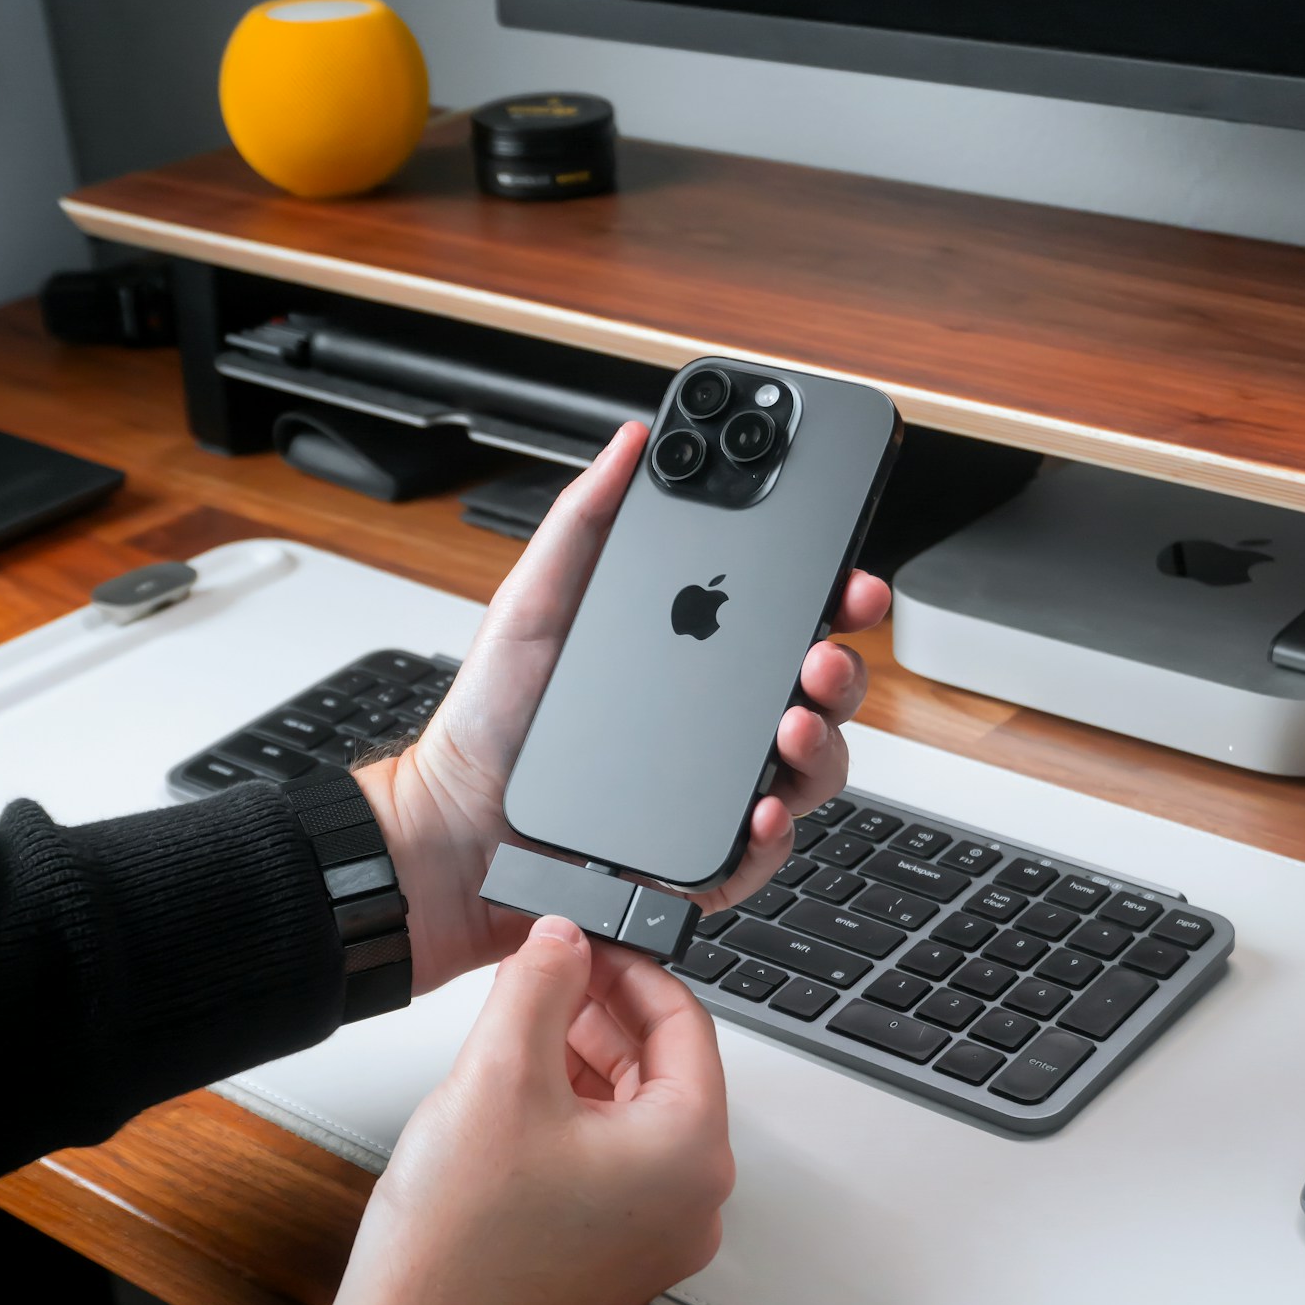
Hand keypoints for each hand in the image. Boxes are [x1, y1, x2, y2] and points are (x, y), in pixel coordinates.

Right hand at [312, 915, 733, 1304]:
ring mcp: (656, 1236)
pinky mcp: (615, 1255)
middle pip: (663, 1068)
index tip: (585, 940)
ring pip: (635, 1112)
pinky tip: (519, 1087)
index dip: (629, 967)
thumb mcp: (498, 1073)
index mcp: (692, 1153)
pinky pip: (614, 1159)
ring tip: (523, 1021)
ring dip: (585, 1058)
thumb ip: (540, 982)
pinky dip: (575, 1112)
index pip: (685, 1021)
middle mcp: (693, 1201)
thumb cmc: (459, 1245)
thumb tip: (564, 938)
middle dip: (602, 1011)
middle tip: (547, 971)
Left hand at [355, 420, 890, 993]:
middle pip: (820, 695)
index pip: (787, 623)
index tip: (848, 580)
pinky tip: (758, 808)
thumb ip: (586, 519)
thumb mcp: (534, 600)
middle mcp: (719, 726)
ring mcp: (718, 794)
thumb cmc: (493, 718)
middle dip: (842, 670)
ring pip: (812, 771)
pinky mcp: (703, 861)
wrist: (456, 824)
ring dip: (822, 744)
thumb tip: (631, 443)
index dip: (833, 598)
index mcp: (694, 659)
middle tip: (820, 654)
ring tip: (791, 725)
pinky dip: (775, 831)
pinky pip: (766, 852)